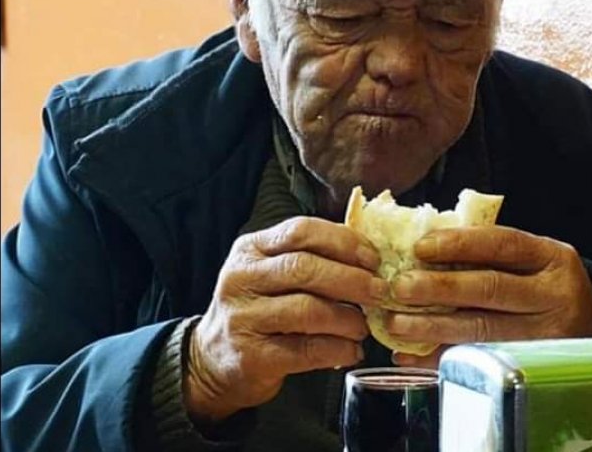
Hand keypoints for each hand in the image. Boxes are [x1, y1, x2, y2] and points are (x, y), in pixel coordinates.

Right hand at [184, 217, 388, 421]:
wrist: (213, 360)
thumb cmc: (256, 310)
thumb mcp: (270, 273)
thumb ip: (309, 258)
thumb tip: (369, 256)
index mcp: (251, 249)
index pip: (301, 231)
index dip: (342, 242)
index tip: (372, 257)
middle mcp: (241, 278)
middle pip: (304, 268)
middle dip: (351, 279)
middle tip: (379, 291)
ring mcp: (243, 318)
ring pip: (307, 310)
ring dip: (347, 318)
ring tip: (364, 326)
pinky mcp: (252, 357)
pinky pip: (306, 350)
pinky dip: (338, 350)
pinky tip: (351, 351)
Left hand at [386, 225, 591, 368]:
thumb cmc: (544, 287)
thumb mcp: (532, 260)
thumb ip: (488, 252)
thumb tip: (420, 251)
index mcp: (552, 258)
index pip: (502, 244)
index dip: (459, 244)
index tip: (420, 247)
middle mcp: (554, 296)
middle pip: (490, 288)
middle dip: (439, 288)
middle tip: (400, 287)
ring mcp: (547, 336)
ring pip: (482, 329)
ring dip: (432, 327)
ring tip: (397, 322)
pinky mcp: (532, 368)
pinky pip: (478, 361)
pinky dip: (440, 358)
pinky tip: (412, 355)